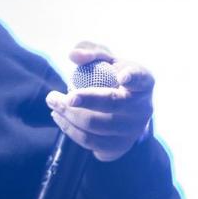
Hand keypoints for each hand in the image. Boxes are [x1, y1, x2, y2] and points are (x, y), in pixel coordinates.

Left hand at [45, 41, 155, 162]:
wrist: (121, 111)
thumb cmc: (112, 78)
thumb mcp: (106, 60)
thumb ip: (91, 51)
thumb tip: (74, 56)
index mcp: (144, 82)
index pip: (140, 78)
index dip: (132, 77)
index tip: (121, 76)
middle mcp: (143, 108)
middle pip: (111, 104)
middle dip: (81, 99)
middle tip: (55, 96)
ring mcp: (133, 130)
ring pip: (95, 126)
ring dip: (67, 115)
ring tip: (53, 102)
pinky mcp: (120, 147)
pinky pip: (90, 142)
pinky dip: (69, 130)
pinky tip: (59, 117)